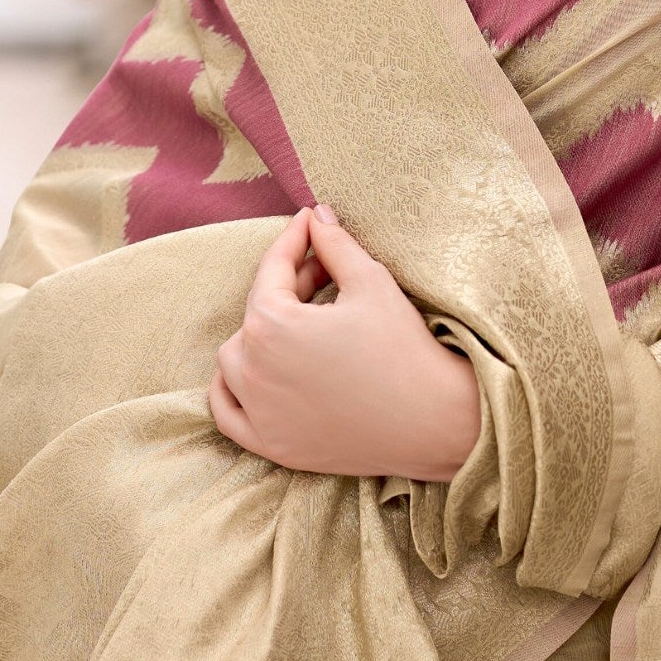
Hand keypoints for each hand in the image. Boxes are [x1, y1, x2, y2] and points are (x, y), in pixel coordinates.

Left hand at [208, 206, 481, 480]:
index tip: (309, 221)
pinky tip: (258, 371)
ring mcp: (258, 413)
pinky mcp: (271, 445)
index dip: (293, 238)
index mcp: (271, 326)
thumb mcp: (370, 281)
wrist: (432, 421)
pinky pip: (228, 412)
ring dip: (257, 336)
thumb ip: (334, 244)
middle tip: (325, 273)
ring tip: (298, 322)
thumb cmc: (402, 348)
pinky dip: (233, 390)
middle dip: (287, 287)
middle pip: (256, 313)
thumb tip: (317, 216)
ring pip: (235, 360)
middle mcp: (252, 371)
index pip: (272, 270)